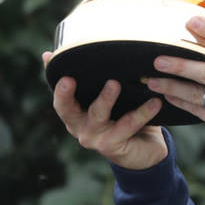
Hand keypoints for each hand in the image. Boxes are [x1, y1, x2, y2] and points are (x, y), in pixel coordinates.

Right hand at [44, 51, 167, 169]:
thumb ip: (87, 79)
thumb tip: (48, 54)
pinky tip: (155, 102)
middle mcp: (79, 127)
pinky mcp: (112, 146)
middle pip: (67, 110)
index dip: (57, 87)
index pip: (60, 99)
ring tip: (115, 84)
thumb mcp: (104, 98)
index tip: (59, 73)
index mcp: (75, 114)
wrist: (144, 151)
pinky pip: (128, 125)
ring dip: (105, 98)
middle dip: (66, 95)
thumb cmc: (121, 117)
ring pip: (98, 115)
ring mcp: (94, 138)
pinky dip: (143, 112)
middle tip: (70, 79)